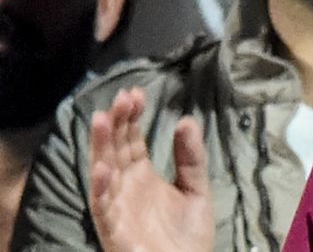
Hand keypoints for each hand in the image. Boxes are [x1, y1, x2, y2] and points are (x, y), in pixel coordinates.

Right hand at [89, 89, 213, 251]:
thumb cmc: (187, 235)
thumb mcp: (196, 189)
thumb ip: (191, 158)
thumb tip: (186, 120)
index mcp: (142, 175)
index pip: (132, 140)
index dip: (132, 117)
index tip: (137, 93)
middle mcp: (125, 187)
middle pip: (116, 149)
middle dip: (117, 123)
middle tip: (123, 97)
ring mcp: (117, 206)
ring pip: (104, 171)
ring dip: (101, 147)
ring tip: (103, 119)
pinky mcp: (114, 228)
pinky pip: (103, 207)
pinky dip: (101, 188)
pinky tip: (103, 168)